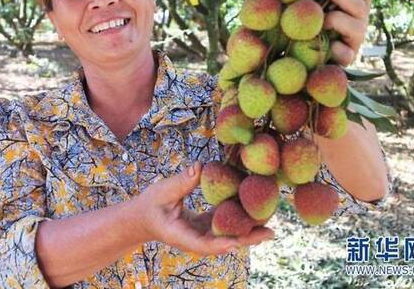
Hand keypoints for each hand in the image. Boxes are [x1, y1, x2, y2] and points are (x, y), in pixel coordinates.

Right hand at [133, 161, 273, 255]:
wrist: (142, 216)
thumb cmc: (149, 205)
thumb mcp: (162, 192)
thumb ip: (181, 183)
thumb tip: (200, 168)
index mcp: (182, 235)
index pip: (204, 244)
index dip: (222, 243)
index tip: (239, 242)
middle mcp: (196, 239)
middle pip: (224, 242)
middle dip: (247, 238)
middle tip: (270, 232)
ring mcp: (202, 234)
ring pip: (228, 234)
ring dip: (248, 228)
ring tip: (270, 220)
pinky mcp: (206, 226)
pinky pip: (225, 223)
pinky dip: (238, 217)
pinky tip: (254, 208)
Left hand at [313, 0, 372, 65]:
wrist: (308, 58)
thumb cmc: (310, 24)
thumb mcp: (312, 3)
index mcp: (356, 5)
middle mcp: (360, 20)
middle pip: (358, 3)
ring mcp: (356, 39)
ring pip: (355, 25)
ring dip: (335, 18)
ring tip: (318, 17)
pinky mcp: (348, 57)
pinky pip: (345, 52)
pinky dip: (334, 47)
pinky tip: (320, 43)